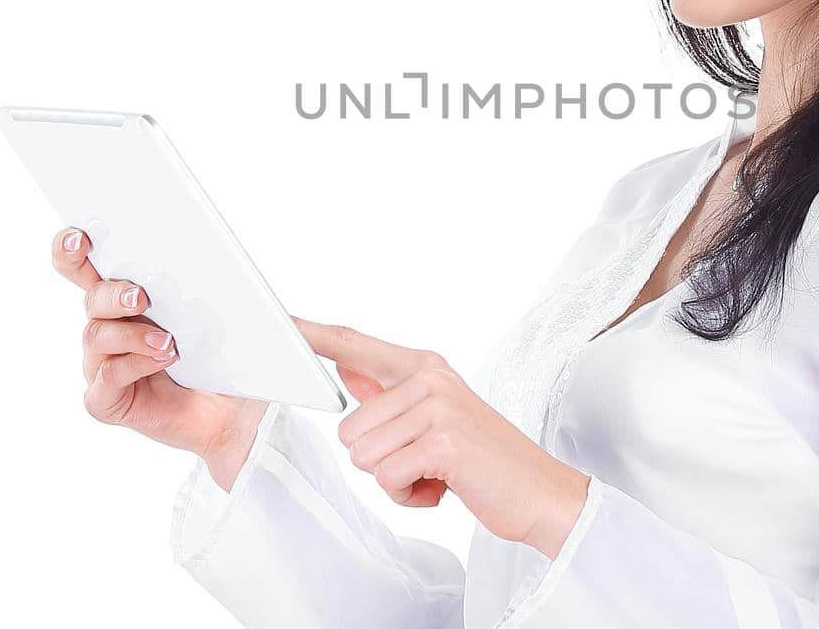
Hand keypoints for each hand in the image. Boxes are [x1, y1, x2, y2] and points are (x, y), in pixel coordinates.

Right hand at [50, 226, 266, 487]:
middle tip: (141, 295)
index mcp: (126, 295)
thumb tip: (226, 256)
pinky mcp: (108, 400)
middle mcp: (108, 326)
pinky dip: (132, 366)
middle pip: (91, 297)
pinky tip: (162, 361)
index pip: (83, 265)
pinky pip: (105, 380)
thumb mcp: (231, 309)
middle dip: (111, 292)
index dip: (71, 248)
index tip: (81, 236)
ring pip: (97, 335)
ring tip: (168, 341)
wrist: (238, 410)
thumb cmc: (227, 354)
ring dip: (131, 334)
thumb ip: (223, 280)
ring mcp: (104, 364)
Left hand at [294, 318, 591, 558]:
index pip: (354, 344)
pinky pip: (387, 477)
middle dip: (378, 457)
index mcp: (424, 366)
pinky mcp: (442, 441)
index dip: (312, 335)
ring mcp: (437, 407)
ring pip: (363, 454)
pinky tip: (443, 485)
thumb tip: (346, 367)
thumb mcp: (435, 416)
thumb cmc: (483, 458)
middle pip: (348, 426)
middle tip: (424, 460)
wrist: (539, 491)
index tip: (279, 323)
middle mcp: (429, 378)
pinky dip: (410, 495)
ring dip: (394, 478)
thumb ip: (389, 392)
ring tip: (435, 472)